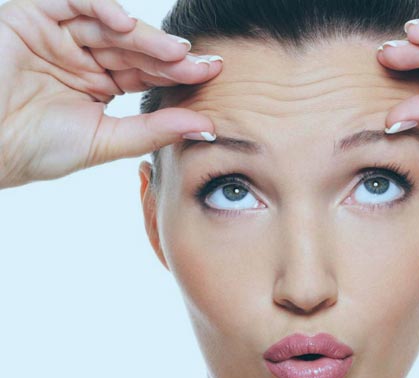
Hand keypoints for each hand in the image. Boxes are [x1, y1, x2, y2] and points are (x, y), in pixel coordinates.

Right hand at [0, 0, 220, 188]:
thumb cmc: (35, 149)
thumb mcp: (104, 140)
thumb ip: (154, 130)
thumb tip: (207, 126)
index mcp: (98, 84)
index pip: (145, 72)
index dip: (177, 73)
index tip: (213, 75)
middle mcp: (81, 57)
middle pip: (134, 48)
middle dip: (170, 56)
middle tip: (204, 64)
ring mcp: (58, 35)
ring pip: (109, 26)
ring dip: (144, 36)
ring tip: (175, 52)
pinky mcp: (32, 16)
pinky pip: (70, 2)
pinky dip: (98, 7)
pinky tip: (125, 23)